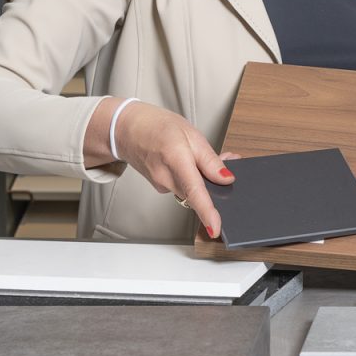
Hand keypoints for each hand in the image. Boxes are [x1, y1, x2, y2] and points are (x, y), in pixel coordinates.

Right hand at [114, 101, 231, 238]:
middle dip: (215, 182)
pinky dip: (191, 178)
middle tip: (227, 159)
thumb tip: (227, 179)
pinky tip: (188, 161)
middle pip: (198, 192)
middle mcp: (166, 177)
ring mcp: (161, 185)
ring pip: (192, 190)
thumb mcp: (192, 134)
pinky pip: (183, 187)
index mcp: (175, 159)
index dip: (206, 212)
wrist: (128, 130)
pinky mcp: (161, 187)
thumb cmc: (157, 127)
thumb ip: (210, 160)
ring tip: (203, 155)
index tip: (215, 229)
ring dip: (203, 178)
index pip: (194, 191)